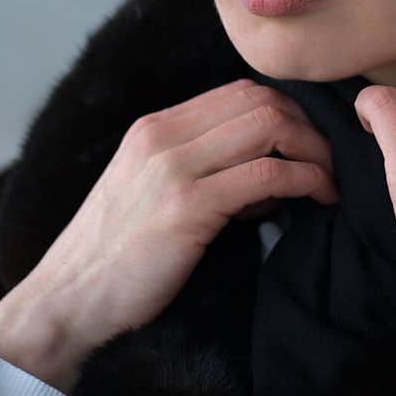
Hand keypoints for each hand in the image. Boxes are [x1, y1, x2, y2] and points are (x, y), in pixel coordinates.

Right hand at [0, 79, 336, 393]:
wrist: (66, 303)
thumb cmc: (115, 260)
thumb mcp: (149, 194)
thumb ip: (200, 170)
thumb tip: (270, 170)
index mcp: (154, 129)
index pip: (239, 92)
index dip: (287, 110)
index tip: (310, 142)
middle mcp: (163, 137)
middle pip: (259, 101)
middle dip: (307, 127)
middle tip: (329, 162)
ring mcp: (173, 168)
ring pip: (268, 127)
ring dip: (313, 152)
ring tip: (328, 182)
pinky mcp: (186, 207)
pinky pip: (266, 175)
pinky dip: (304, 180)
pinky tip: (316, 199)